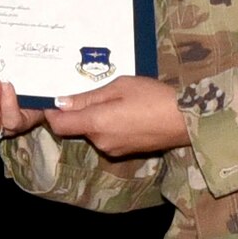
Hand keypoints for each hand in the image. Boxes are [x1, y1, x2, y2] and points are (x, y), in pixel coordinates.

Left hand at [44, 76, 186, 157]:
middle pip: (77, 127)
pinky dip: (110, 126)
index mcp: (96, 123)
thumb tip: (61, 102)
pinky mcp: (125, 152)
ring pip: (93, 132)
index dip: (52, 112)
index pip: (59, 124)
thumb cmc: (153, 97)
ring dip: (97, 118)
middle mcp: (100, 141)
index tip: (55, 99)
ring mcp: (113, 149)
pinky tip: (128, 112)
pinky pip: (108, 137)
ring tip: (118, 100)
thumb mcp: (120, 86)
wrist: (185, 120)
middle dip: (80, 111)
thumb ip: (88, 96)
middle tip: (97, 91)